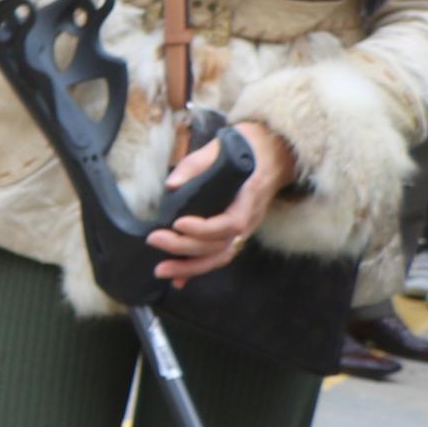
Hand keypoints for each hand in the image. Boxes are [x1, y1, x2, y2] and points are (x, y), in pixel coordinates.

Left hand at [152, 121, 287, 285]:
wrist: (273, 153)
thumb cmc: (244, 149)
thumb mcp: (220, 148)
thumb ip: (194, 165)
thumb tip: (171, 185)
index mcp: (248, 196)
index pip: (230, 222)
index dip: (204, 228)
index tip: (177, 222)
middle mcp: (250, 217)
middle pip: (221, 244)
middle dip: (185, 248)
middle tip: (154, 241)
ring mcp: (246, 228)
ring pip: (221, 256)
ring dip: (191, 267)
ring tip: (162, 270)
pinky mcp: (236, 233)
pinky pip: (220, 255)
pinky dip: (199, 268)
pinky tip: (179, 278)